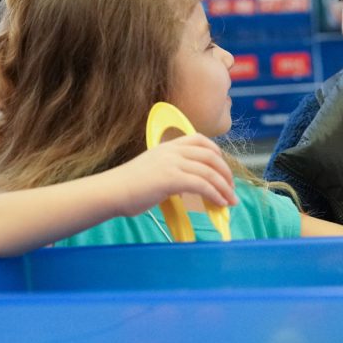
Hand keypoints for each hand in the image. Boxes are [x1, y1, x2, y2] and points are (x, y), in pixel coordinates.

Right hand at [109, 133, 237, 216]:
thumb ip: (171, 171)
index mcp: (167, 146)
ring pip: (209, 172)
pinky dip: (215, 194)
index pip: (199, 140)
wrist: (110, 192)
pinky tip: (220, 203)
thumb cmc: (127, 187)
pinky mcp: (172, 178)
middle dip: (225, 172)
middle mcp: (172, 151)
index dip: (216, 152)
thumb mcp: (152, 169)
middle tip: (231, 188)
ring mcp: (172, 163)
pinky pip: (202, 185)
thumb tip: (189, 186)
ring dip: (224, 187)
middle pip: (210, 156)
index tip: (222, 166)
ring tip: (231, 200)